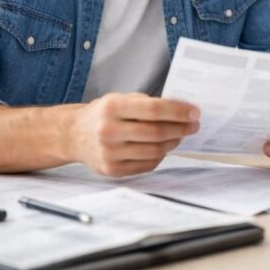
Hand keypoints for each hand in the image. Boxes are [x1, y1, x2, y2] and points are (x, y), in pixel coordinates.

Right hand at [67, 93, 199, 176]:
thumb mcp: (121, 99)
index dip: (179, 112)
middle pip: (157, 132)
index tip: (195, 112)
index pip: (154, 110)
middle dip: (181, 128)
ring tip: (180, 135)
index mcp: (113, 107)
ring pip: (154, 150)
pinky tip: (164, 147)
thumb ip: (148, 103)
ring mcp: (109, 153)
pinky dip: (160, 156)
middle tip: (194, 125)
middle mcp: (109, 130)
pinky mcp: (111, 170)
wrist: (74, 135)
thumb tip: (182, 110)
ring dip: (173, 143)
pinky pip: (146, 164)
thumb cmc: (103, 115)